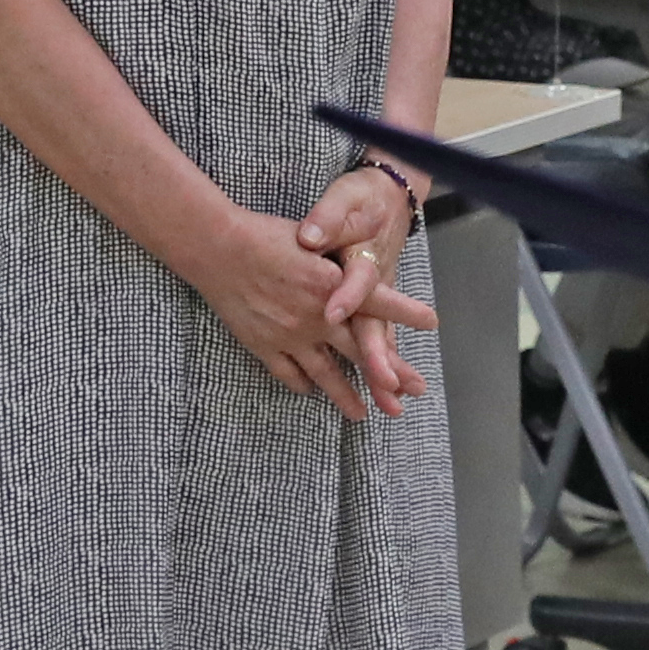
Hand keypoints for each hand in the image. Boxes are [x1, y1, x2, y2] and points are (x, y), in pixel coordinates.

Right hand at [182, 196, 430, 415]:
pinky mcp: (264, 346)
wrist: (217, 248)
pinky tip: (310, 391)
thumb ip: (340, 255)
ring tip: (363, 414)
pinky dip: (302, 384)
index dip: (405, 312)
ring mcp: (290, 336)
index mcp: (332, 285)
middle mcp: (316, 316)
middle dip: (388, 374)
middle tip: (410, 391)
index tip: (431, 322)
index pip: (377, 302)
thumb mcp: (312, 237)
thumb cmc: (264, 235)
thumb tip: (366, 258)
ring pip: (326, 375)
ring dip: (346, 395)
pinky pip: (289, 373)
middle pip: (360, 351)